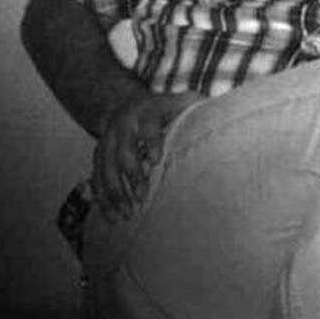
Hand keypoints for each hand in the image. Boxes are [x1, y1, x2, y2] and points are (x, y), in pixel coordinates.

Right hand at [91, 90, 202, 220]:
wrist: (124, 105)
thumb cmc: (163, 109)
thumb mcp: (179, 101)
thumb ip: (196, 107)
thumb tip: (223, 113)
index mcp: (145, 112)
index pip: (146, 125)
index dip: (150, 140)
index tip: (156, 159)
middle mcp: (122, 126)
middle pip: (123, 151)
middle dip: (131, 174)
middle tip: (142, 196)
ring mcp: (107, 142)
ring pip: (106, 168)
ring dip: (115, 192)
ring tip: (127, 214)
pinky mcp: (99, 157)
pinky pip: (96, 179)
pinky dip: (102, 199)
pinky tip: (110, 217)